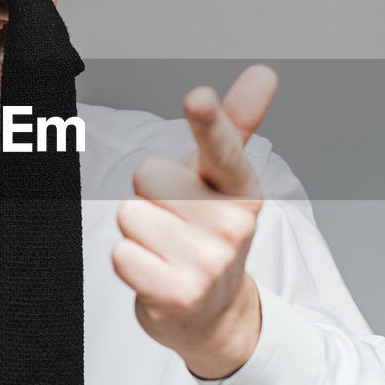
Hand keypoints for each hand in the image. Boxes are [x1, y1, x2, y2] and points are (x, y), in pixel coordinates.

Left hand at [111, 64, 278, 379]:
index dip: (209, 121)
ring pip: (128, 214)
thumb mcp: (224, 178)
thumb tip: (264, 72)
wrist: (214, 313)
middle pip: (146, 174)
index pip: (222, 147)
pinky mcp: (177, 295)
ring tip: (166, 248)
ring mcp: (207, 264)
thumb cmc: (210, 232)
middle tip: (174, 219)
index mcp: (242, 188)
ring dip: (138, 232)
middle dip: (149, 195)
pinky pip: (120, 255)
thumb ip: (235, 123)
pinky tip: (157, 273)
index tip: (198, 97)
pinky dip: (130, 263)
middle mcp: (231, 225)